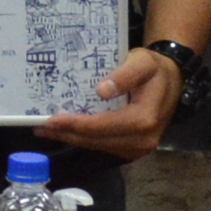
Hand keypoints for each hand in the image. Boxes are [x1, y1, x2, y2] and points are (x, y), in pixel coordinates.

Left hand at [46, 48, 177, 163]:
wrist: (171, 80)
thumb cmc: (155, 69)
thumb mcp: (143, 62)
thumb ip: (125, 75)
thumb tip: (101, 91)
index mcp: (144, 119)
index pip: (104, 126)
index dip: (77, 125)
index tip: (52, 120)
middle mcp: (142, 140)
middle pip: (97, 140)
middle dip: (68, 134)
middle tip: (40, 127)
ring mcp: (138, 148)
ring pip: (98, 146)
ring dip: (72, 138)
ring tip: (46, 130)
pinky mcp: (133, 148)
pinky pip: (104, 145)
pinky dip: (84, 139)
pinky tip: (67, 131)